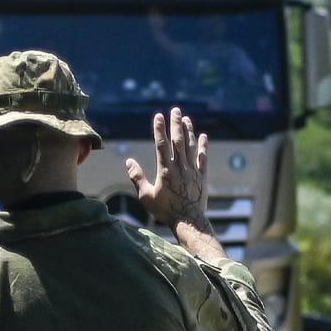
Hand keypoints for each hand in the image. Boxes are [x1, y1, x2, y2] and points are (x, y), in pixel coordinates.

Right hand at [124, 107, 210, 229]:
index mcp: (165, 170)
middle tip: (175, 110)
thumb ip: (137, 177)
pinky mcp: (202, 176)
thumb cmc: (164, 210)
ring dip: (188, 131)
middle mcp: (180, 167)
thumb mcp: (146, 196)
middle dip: (175, 124)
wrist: (188, 221)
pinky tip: (202, 136)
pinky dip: (203, 146)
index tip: (158, 116)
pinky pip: (203, 157)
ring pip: (190, 146)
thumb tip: (128, 161)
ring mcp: (192, 170)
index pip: (161, 145)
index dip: (159, 129)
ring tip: (186, 118)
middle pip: (178, 141)